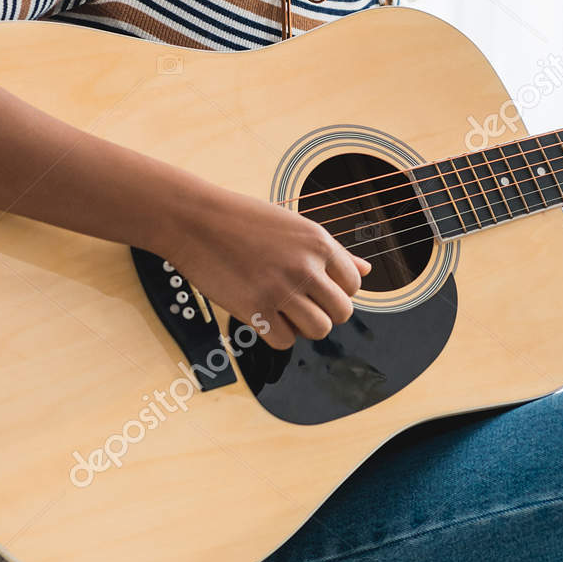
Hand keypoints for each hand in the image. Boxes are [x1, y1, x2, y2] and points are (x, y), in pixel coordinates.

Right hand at [156, 186, 370, 349]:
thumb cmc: (244, 220)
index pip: (354, 284)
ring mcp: (281, 289)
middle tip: (301, 304)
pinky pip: (284, 341)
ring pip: (318, 330)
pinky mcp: (255, 309)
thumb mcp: (295, 226)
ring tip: (284, 311)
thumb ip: (333, 252)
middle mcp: (306, 267)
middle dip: (325, 313)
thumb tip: (367, 270)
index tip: (317, 288)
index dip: (338, 291)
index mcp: (319, 243)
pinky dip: (277, 335)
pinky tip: (264, 316)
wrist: (195, 220)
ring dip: (304, 327)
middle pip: (341, 312)